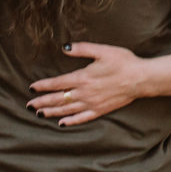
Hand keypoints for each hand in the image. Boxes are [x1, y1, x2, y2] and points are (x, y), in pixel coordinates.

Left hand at [27, 42, 148, 125]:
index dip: (43, 86)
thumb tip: (64, 47)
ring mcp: (92, 104)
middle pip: (59, 99)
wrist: (141, 78)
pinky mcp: (101, 110)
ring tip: (39, 113)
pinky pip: (82, 118)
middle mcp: (85, 93)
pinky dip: (71, 121)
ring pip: (67, 110)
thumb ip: (82, 49)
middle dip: (42, 102)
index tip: (32, 88)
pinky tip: (62, 123)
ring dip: (52, 112)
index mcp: (83, 77)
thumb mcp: (102, 50)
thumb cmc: (123, 62)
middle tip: (29, 105)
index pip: (58, 83)